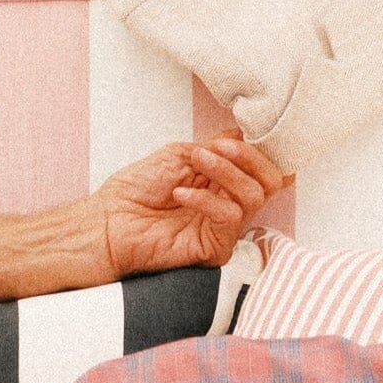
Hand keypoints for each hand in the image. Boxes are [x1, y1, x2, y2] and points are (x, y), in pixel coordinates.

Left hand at [86, 136, 277, 280]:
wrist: (110, 220)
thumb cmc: (138, 187)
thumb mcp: (182, 153)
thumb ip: (218, 147)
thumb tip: (247, 135)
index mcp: (225, 180)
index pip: (265, 166)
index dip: (260, 148)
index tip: (236, 134)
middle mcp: (231, 203)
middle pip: (272, 181)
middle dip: (249, 157)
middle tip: (217, 148)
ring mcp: (225, 227)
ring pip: (254, 196)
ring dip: (225, 171)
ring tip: (195, 161)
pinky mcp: (216, 247)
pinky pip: (230, 218)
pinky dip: (207, 198)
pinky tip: (181, 193)